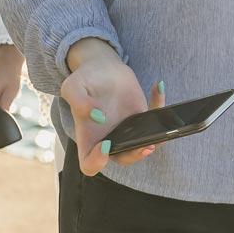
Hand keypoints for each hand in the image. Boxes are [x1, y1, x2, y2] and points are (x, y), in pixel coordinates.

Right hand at [59, 39, 165, 176]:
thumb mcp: (72, 86)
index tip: (104, 144)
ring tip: (160, 131)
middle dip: (135, 154)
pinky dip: (159, 106)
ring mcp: (127, 131)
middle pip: (122, 158)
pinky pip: (155, 122)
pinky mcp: (142, 119)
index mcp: (88, 137)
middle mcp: (108, 139)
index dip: (96, 161)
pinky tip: (158, 86)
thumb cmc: (84, 79)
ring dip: (155, 141)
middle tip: (145, 145)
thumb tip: (98, 117)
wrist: (102, 68)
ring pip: (143, 146)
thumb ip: (78, 101)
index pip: (89, 164)